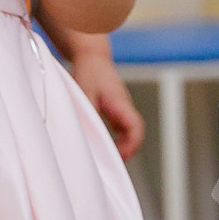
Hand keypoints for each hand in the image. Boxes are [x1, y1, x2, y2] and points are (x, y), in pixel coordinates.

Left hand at [66, 44, 145, 158]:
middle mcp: (125, 107)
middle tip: (112, 163)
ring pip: (130, 132)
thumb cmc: (89, 72)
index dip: (131, 144)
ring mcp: (123, 109)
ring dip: (122, 146)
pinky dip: (117, 140)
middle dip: (127, 150)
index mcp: (120, 103)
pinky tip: (104, 146)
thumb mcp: (84, 95)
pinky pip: (122, 129)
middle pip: (135, 134)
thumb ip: (86, 115)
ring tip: (107, 158)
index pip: (135, 127)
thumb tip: (83, 138)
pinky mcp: (117, 110)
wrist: (92, 56)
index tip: (121, 156)